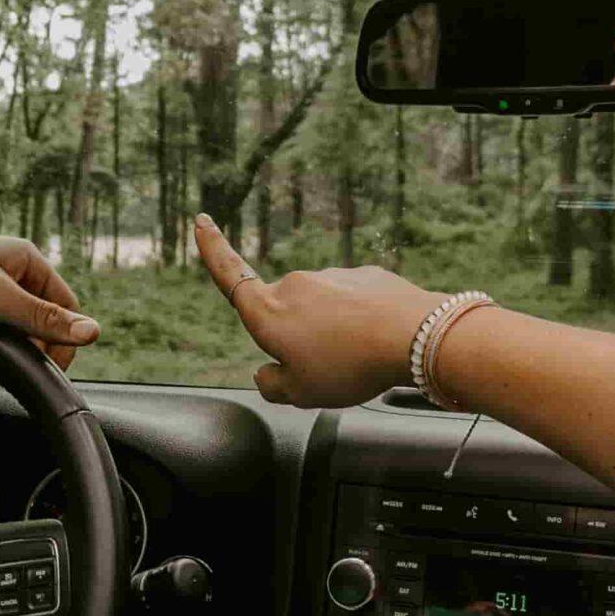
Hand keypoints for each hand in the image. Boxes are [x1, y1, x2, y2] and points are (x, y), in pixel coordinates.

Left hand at [0, 230, 99, 368]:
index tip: (53, 365)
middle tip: (25, 362)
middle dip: (39, 341)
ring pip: (19, 320)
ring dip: (17, 340)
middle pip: (44, 314)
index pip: (66, 304)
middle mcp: (12, 267)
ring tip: (0, 350)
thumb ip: (45, 319)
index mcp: (27, 258)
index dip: (65, 337)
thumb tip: (93, 332)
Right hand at [192, 214, 442, 405]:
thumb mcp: (301, 394)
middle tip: (327, 370)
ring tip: (359, 359)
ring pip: (323, 311)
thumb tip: (266, 373)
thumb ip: (273, 384)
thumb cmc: (350, 366)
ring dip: (333, 332)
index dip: (212, 250)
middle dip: (299, 338)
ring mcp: (332, 277)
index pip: (230, 277)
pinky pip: (354, 305)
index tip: (202, 221)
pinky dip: (360, 323)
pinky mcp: (365, 277)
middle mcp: (295, 286)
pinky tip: (379, 342)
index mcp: (269, 312)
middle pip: (286, 314)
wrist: (412, 336)